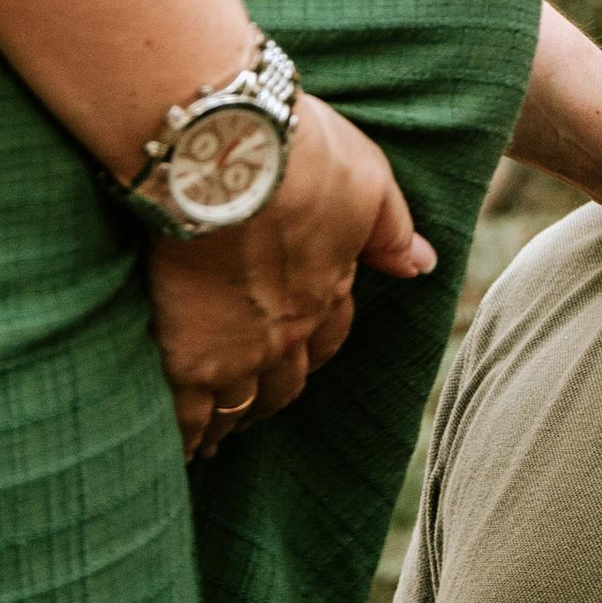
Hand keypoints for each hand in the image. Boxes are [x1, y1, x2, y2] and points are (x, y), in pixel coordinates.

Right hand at [147, 92, 431, 456]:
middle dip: (271, 394)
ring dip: (229, 419)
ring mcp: (236, 350)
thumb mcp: (367, 179)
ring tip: (212, 437)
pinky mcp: (185, 356)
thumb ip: (391, 230)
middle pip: (283, 381)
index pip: (327, 336)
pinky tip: (178, 448)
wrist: (226, 154)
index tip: (300, 356)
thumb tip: (423, 265)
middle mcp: (286, 332)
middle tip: (253, 407)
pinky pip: (186, 415)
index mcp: (328, 290)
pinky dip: (184, 435)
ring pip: (237, 404)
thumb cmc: (300, 154)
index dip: (313, 348)